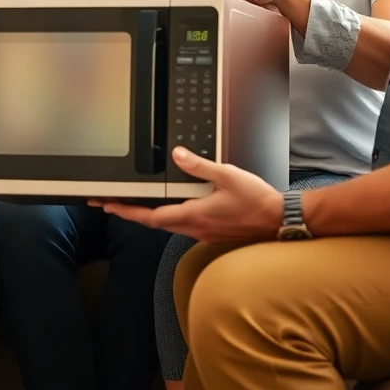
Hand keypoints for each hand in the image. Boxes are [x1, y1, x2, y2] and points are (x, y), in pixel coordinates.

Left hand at [91, 147, 284, 243]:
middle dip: (132, 213)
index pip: (152, 216)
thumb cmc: (258, 201)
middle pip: (155, 223)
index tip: (109, 206)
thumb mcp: (227, 175)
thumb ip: (199, 165)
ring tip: (136, 206)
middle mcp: (196, 228)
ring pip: (169, 226)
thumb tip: (178, 155)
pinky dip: (170, 218)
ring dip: (150, 216)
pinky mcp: (213, 234)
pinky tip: (172, 210)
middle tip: (113, 204)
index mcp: (195, 214)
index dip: (127, 212)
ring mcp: (204, 234)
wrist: (279, 220)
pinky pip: (184, 227)